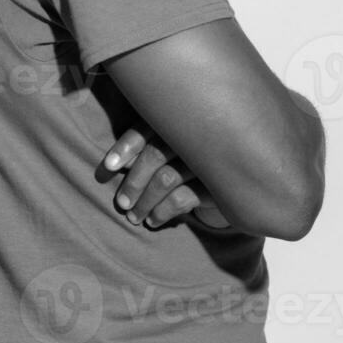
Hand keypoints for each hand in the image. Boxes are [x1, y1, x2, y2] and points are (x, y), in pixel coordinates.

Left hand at [99, 123, 230, 229]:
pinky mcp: (219, 186)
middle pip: (155, 154)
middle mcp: (194, 136)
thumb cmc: (190, 165)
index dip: (125, 146)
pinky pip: (182, 198)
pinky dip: (162, 211)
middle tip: (121, 203)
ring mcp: (208, 160)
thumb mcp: (168, 154)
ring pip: (165, 178)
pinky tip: (153, 220)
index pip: (147, 127)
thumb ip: (144, 152)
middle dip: (133, 181)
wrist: (234, 186)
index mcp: (179, 122)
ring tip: (133, 217)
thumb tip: (112, 165)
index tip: (108, 166)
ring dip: (144, 201)